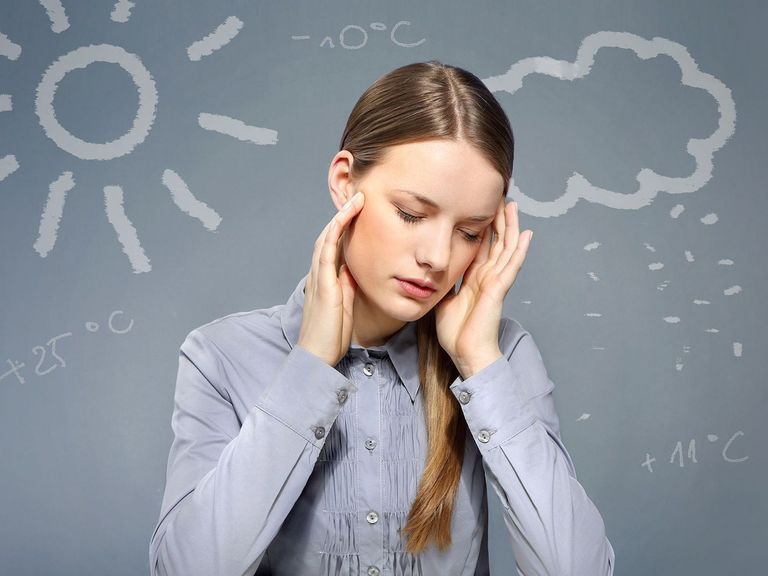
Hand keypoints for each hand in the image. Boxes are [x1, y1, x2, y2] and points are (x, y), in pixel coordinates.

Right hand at [297, 191, 364, 365]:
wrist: (318, 355)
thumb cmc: (331, 334)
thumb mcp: (344, 304)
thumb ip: (347, 285)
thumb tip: (355, 269)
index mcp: (325, 278)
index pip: (334, 245)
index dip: (345, 227)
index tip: (360, 212)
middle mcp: (319, 273)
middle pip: (328, 235)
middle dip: (343, 215)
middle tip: (359, 196)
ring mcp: (319, 276)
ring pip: (326, 237)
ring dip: (341, 216)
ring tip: (356, 199)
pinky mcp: (322, 282)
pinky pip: (327, 249)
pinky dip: (335, 230)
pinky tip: (345, 217)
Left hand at [434, 198, 532, 377]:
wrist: (466, 353)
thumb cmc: (457, 334)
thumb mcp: (444, 301)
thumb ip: (445, 284)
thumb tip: (436, 273)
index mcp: (475, 279)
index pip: (482, 248)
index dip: (483, 229)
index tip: (481, 210)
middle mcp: (488, 277)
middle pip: (496, 243)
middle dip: (498, 221)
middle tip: (500, 199)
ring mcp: (496, 282)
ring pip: (506, 248)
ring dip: (510, 227)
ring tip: (512, 206)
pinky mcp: (499, 289)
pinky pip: (512, 265)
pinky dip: (519, 249)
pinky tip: (526, 234)